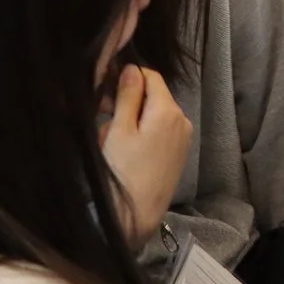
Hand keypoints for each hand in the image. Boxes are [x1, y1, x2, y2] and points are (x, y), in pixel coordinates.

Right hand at [100, 64, 190, 247]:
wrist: (137, 214)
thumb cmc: (124, 171)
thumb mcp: (119, 130)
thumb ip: (127, 96)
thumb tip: (131, 68)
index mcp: (168, 110)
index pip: (151, 76)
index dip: (128, 76)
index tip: (104, 87)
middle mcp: (182, 119)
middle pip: (152, 96)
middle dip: (126, 103)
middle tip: (101, 117)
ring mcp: (183, 136)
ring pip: (152, 115)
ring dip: (130, 121)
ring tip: (110, 142)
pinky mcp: (178, 151)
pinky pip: (158, 132)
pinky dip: (140, 134)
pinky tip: (123, 152)